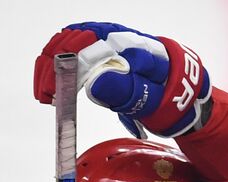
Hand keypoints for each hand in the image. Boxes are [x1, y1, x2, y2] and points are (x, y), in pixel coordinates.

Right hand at [34, 22, 210, 137]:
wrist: (182, 84)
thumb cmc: (169, 92)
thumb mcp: (154, 99)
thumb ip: (128, 91)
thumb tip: (94, 82)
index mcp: (131, 46)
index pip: (88, 48)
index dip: (65, 70)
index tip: (53, 93)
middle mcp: (117, 36)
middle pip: (73, 40)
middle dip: (52, 67)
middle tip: (45, 97)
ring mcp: (107, 39)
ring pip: (68, 40)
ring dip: (50, 64)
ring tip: (45, 93)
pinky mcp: (101, 46)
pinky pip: (72, 45)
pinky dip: (57, 61)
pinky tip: (52, 81)